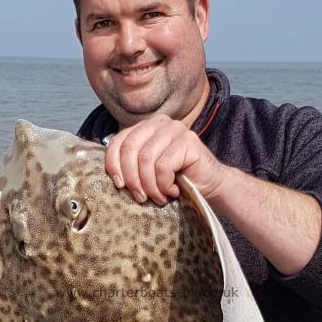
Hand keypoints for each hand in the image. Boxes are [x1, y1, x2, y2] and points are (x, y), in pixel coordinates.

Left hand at [105, 114, 225, 205]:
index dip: (113, 165)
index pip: (118, 141)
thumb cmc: (176, 181)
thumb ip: (131, 164)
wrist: (210, 186)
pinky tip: (172, 191)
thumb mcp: (147, 171)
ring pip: (146, 159)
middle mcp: (159, 123)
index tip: (119, 186)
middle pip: (129, 149)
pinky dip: (164, 185)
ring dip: (149, 186)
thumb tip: (111, 174)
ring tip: (158, 198)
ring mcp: (174, 129)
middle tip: (140, 198)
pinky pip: (163, 166)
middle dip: (132, 178)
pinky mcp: (188, 140)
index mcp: (145, 127)